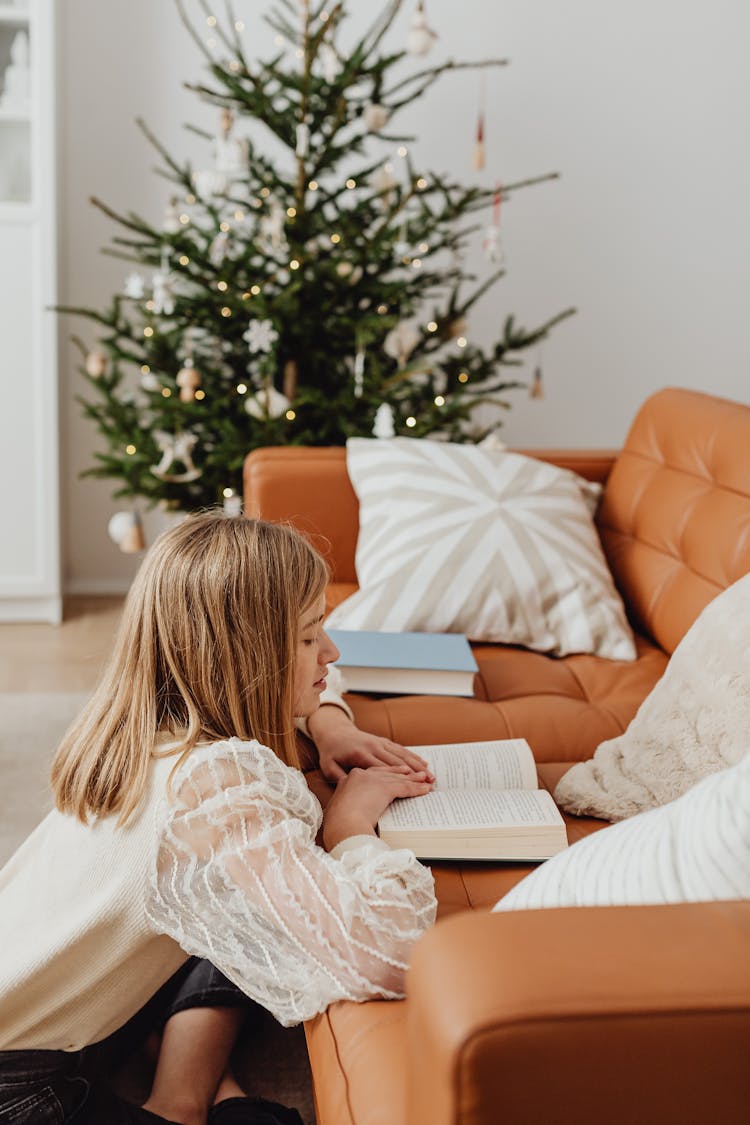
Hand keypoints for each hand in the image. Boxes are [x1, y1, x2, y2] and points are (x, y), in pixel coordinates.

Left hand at [308, 705, 433, 782]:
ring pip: (402, 755)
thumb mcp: (328, 767)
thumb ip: (340, 778)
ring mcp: (379, 742)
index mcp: (361, 755)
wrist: (334, 732)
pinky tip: (424, 763)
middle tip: (430, 784)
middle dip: (415, 773)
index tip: (414, 786)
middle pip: (398, 762)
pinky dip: (413, 756)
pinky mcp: (383, 741)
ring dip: (418, 765)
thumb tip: (350, 791)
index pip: (385, 769)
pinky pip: (400, 749)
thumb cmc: (331, 753)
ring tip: (431, 776)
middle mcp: (373, 747)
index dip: (401, 777)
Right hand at [322, 765, 433, 851]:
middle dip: (401, 773)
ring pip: (397, 778)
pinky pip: (404, 787)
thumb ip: (347, 804)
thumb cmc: (337, 823)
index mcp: (349, 778)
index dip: (384, 773)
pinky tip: (425, 789)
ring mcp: (373, 780)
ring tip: (424, 779)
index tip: (393, 771)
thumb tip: (350, 811)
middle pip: (386, 772)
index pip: (371, 773)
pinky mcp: (384, 788)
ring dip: (413, 780)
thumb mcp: (339, 808)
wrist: (341, 825)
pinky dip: (416, 789)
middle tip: (413, 772)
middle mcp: (361, 775)